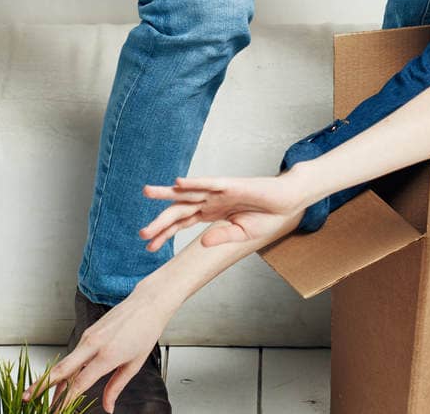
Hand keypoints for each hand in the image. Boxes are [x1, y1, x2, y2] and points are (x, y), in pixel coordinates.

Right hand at [21, 283, 167, 412]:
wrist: (148, 303)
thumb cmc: (145, 331)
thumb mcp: (135, 364)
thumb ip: (117, 387)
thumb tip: (108, 408)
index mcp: (107, 354)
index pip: (79, 383)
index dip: (65, 401)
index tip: (57, 413)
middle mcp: (93, 344)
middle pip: (61, 369)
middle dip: (42, 386)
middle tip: (26, 399)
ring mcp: (88, 337)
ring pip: (65, 363)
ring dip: (52, 381)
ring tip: (42, 397)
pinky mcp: (88, 333)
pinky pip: (72, 354)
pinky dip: (65, 369)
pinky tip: (62, 381)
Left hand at [141, 171, 309, 248]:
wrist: (287, 203)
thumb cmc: (267, 216)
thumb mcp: (242, 234)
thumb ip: (221, 237)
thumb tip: (202, 243)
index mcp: (212, 213)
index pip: (183, 223)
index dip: (165, 234)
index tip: (149, 247)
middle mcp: (211, 200)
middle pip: (180, 209)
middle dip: (160, 221)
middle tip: (141, 234)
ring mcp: (220, 191)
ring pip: (188, 192)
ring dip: (167, 193)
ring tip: (147, 192)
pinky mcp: (231, 184)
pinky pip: (209, 183)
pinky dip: (194, 182)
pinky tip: (178, 183)